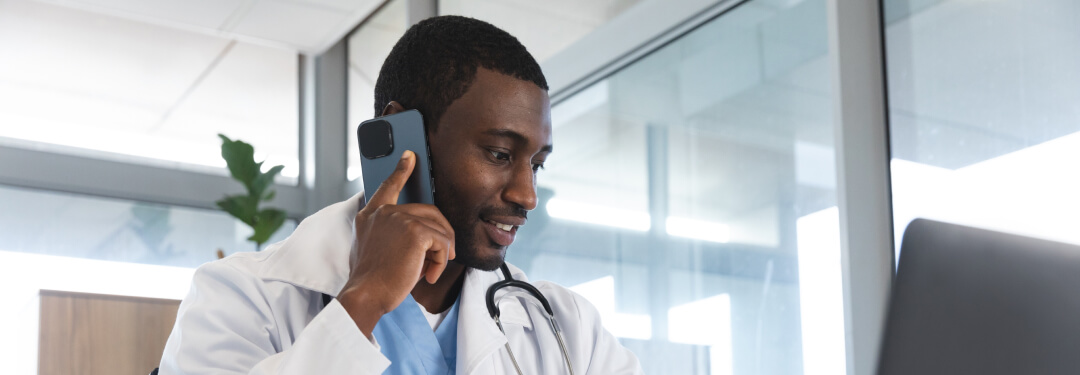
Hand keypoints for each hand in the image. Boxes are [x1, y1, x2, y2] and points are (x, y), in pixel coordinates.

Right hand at [337, 150, 455, 337]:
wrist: (366, 294)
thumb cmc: (372, 279)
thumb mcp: (372, 248)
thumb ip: (389, 233)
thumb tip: (421, 235)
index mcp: (371, 214)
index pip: (388, 185)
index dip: (401, 170)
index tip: (410, 156)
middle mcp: (384, 211)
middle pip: (429, 212)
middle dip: (441, 236)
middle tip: (441, 257)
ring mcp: (399, 218)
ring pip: (439, 230)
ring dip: (441, 254)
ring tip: (430, 271)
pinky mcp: (415, 231)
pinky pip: (443, 243)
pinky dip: (441, 263)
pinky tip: (429, 275)